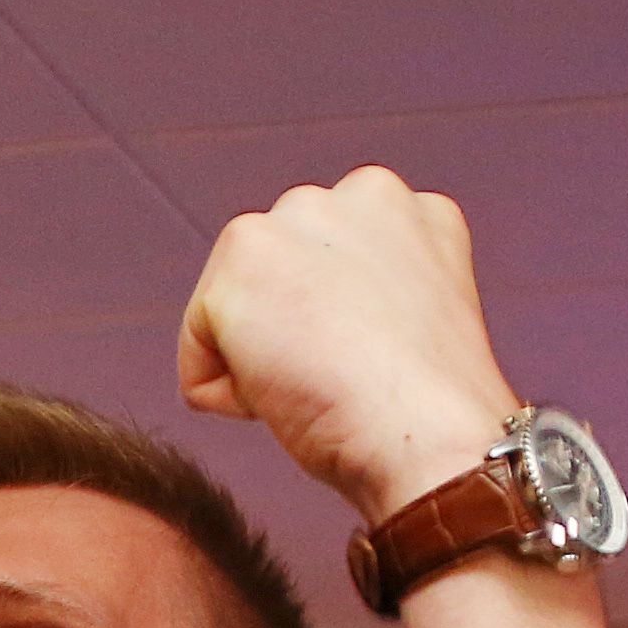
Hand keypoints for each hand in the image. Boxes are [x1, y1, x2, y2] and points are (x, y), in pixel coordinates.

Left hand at [177, 166, 523, 525]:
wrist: (428, 435)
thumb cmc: (426, 413)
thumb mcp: (412, 323)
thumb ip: (367, 291)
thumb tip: (312, 320)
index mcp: (406, 209)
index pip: (326, 268)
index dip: (336, 336)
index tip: (370, 367)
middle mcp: (355, 192)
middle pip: (275, 278)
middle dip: (289, 334)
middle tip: (343, 379)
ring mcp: (297, 218)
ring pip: (236, 307)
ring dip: (258, 360)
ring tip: (320, 386)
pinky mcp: (244, 256)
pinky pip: (198, 351)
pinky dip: (224, 395)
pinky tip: (285, 400)